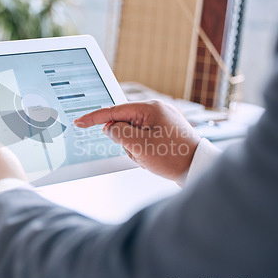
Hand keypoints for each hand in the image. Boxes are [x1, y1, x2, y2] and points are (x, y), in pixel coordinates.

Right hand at [74, 100, 200, 185]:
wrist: (198, 168)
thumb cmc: (174, 157)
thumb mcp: (138, 145)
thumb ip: (118, 132)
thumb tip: (110, 127)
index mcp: (150, 108)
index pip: (114, 111)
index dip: (94, 118)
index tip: (79, 122)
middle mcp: (157, 110)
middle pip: (124, 123)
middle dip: (126, 141)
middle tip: (140, 153)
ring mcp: (162, 120)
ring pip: (133, 133)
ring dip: (135, 147)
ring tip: (151, 157)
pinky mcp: (165, 130)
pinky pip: (143, 138)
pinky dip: (143, 149)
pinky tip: (155, 157)